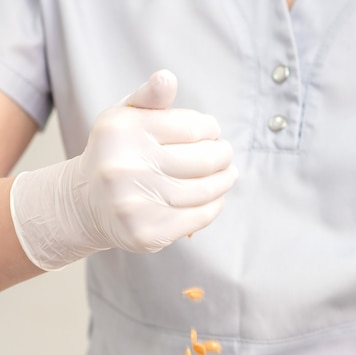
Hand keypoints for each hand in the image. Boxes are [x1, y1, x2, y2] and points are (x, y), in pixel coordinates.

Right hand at [11, 69, 237, 269]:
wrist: (85, 204)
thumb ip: (149, 97)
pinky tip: (216, 198)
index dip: (211, 129)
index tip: (212, 133)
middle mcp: (124, 166)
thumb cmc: (116, 154)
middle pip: (203, 160)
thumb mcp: (124, 118)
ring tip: (228, 175)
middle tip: (226, 155)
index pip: (192, 126)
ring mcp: (134, 203)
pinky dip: (214, 206)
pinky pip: (197, 217)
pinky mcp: (146, 232)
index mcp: (122, 130)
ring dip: (224, 181)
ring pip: (203, 190)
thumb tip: (168, 77)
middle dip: (222, 155)